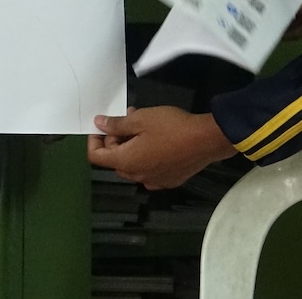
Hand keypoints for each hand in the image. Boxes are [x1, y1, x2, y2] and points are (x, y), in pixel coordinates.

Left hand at [88, 105, 236, 188]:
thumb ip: (116, 124)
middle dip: (115, 139)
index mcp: (127, 162)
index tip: (102, 125)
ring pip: (132, 164)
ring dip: (131, 145)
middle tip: (126, 119)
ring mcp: (156, 181)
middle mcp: (139, 176)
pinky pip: (149, 169)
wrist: (207, 140)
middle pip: (115, 160)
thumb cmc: (170, 127)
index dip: (94, 140)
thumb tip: (98, 124)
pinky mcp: (170, 180)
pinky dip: (145, 155)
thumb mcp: (139, 119)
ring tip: (142, 124)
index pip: (96, 157)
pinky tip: (156, 140)